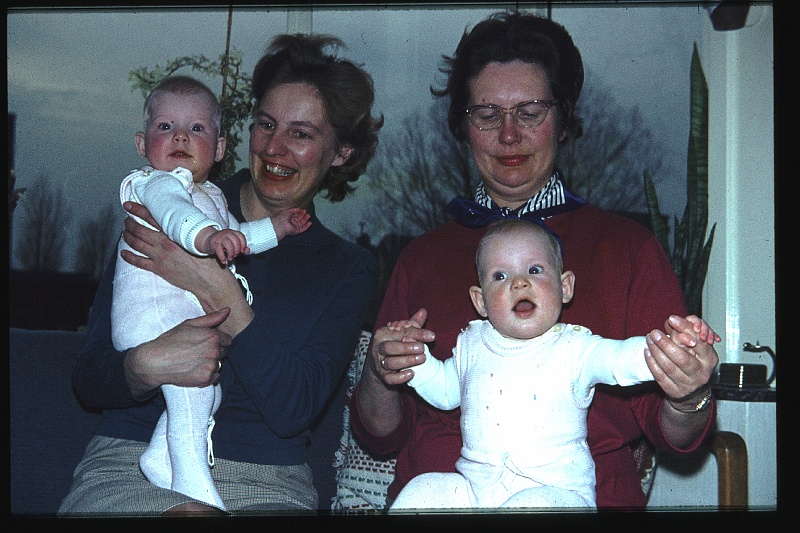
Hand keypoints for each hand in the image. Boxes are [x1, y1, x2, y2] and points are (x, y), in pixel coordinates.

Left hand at [121, 201, 253, 335]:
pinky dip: (128, 257)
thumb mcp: (198, 238)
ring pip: (137, 244)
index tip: (129, 205)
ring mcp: (159, 257)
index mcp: (173, 234)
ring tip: (125, 233)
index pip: (151, 217)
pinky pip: (138, 262)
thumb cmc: (207, 258)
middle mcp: (164, 244)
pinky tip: (123, 253)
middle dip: (130, 223)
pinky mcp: (158, 269)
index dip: (138, 210)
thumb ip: (187, 228)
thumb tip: (182, 219)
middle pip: (140, 230)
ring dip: (128, 237)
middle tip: (126, 220)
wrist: (208, 279)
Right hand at [125, 308, 232, 396]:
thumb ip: (211, 318)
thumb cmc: (170, 341)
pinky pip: (216, 377)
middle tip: (198, 352)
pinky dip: (209, 375)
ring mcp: (210, 366)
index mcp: (212, 336)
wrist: (154, 362)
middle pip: (224, 352)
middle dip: (215, 351)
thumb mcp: (189, 324)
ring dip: (212, 363)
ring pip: (220, 364)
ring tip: (195, 361)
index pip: (228, 340)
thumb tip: (227, 310)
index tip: (206, 343)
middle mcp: (214, 351)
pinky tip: (196, 370)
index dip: (218, 341)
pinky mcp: (205, 379)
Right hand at [203, 228, 249, 262]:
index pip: (241, 236)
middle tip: (235, 255)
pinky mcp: (214, 243)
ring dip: (231, 253)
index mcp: (233, 233)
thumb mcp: (232, 243)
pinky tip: (223, 261)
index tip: (242, 251)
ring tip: (230, 258)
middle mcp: (227, 233)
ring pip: (228, 244)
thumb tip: (247, 251)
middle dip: (237, 250)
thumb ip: (241, 247)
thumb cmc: (223, 243)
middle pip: (236, 241)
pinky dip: (222, 257)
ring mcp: (220, 238)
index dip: (243, 244)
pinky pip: (219, 250)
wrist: (208, 241)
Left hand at [273, 207, 311, 239]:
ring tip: (309, 215)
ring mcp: (294, 227)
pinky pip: (302, 229)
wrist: (281, 225)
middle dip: (303, 215)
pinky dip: (306, 226)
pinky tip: (310, 223)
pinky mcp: (296, 231)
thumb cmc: (282, 217)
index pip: (295, 215)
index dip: (299, 212)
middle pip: (299, 219)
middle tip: (306, 212)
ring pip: (301, 223)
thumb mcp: (288, 211)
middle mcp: (291, 222)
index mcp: (288, 217)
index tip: (303, 209)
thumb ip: (294, 210)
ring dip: (305, 219)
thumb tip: (299, 209)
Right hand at [370, 308, 433, 385]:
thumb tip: (423, 311)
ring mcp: (379, 362)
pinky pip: (389, 378)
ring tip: (422, 359)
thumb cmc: (393, 344)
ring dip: (407, 361)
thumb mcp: (401, 333)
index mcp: (382, 334)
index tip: (431, 336)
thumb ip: (412, 324)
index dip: (416, 333)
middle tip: (422, 348)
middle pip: (390, 347)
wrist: (379, 364)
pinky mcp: (382, 376)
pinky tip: (411, 373)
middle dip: (407, 347)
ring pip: (390, 363)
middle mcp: (378, 348)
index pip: (399, 332)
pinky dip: (399, 377)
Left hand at [645, 315, 718, 402]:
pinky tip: (647, 352)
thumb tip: (674, 320)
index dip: (685, 330)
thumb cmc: (695, 362)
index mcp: (710, 359)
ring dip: (656, 351)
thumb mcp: (697, 348)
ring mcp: (688, 385)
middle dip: (665, 344)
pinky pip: (660, 376)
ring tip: (649, 339)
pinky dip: (651, 363)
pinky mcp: (675, 392)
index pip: (699, 343)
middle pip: (681, 358)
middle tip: (654, 332)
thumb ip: (688, 334)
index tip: (671, 318)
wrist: (693, 391)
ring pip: (668, 367)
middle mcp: (701, 374)